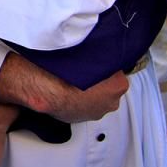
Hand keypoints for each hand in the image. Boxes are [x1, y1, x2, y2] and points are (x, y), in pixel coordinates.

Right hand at [0, 54, 127, 123]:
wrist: (48, 89)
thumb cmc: (67, 72)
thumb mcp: (87, 53)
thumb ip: (98, 54)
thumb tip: (99, 46)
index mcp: (119, 85)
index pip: (118, 71)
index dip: (106, 65)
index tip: (95, 60)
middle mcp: (112, 102)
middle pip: (110, 87)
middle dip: (100, 80)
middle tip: (85, 71)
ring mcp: (97, 112)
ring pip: (96, 98)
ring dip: (89, 91)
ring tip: (74, 80)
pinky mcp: (81, 119)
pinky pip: (83, 106)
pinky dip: (78, 100)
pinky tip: (69, 91)